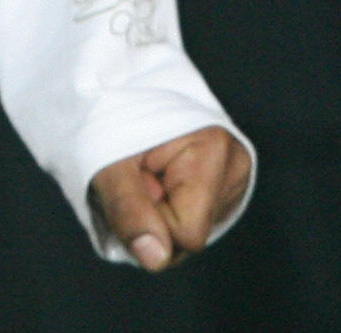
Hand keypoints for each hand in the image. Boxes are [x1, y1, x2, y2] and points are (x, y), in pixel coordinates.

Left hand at [89, 125, 251, 271]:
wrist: (111, 81)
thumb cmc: (107, 112)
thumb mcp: (107, 159)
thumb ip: (130, 209)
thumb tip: (155, 258)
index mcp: (213, 150)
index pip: (186, 233)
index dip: (149, 218)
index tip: (132, 180)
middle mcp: (234, 165)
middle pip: (191, 235)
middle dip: (153, 215)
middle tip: (135, 174)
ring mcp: (232, 176)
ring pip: (190, 228)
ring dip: (158, 209)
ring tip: (143, 170)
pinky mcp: (223, 182)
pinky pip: (192, 216)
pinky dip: (166, 203)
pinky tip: (155, 175)